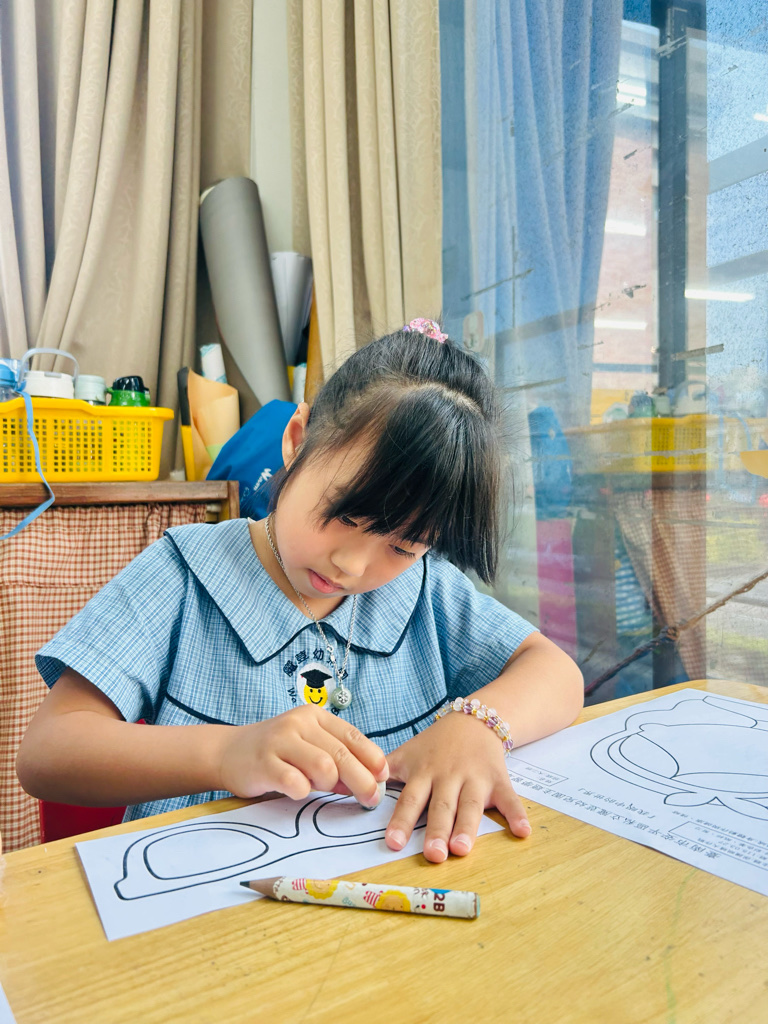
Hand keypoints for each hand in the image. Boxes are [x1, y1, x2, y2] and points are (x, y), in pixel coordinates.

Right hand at [217, 705, 387, 806]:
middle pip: (343, 754)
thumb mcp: (308, 748)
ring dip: (329, 785)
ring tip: (319, 788)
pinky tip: (299, 791)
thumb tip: (370, 781)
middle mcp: (298, 723)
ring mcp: (280, 741)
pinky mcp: (264, 763)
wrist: (228, 752)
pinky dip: (303, 791)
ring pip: (324, 767)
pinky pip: (295, 782)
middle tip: (371, 799)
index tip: (384, 778)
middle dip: (363, 780)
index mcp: (315, 716)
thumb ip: (336, 760)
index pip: (353, 736)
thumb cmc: (276, 754)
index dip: (373, 759)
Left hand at [385, 712, 530, 862]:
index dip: (401, 820)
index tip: (393, 842)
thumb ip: (384, 771)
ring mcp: (475, 779)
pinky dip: (517, 815)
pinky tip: (523, 832)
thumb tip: (350, 784)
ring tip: (462, 849)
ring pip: (471, 805)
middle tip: (433, 854)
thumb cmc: (435, 745)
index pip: (410, 799)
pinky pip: (510, 798)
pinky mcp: (499, 780)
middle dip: (436, 830)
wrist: (474, 720)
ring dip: (468, 827)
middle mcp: (449, 777)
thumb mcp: (407, 753)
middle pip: (442, 806)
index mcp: (425, 773)